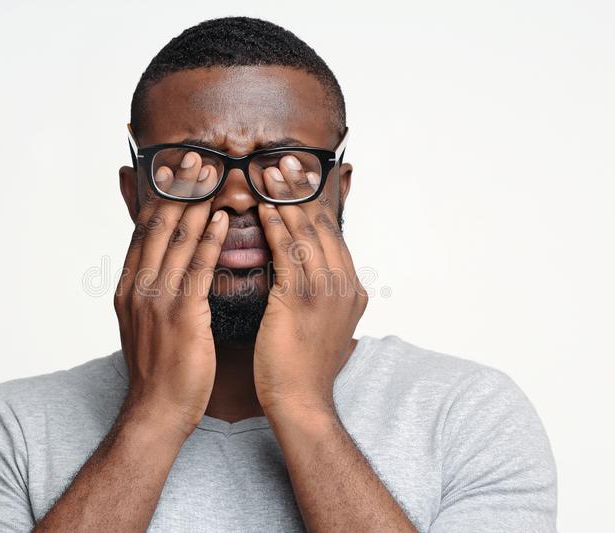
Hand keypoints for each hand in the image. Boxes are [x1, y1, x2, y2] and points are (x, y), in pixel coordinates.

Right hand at [114, 151, 227, 435]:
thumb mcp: (147, 322)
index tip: (175, 169)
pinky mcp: (180, 315)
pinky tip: (220, 219)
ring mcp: (156, 299)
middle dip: (176, 189)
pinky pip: (196, 269)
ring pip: (177, 241)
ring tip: (212, 175)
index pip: (143, 230)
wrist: (156, 410)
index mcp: (129, 285)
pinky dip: (208, 240)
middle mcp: (137, 286)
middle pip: (157, 225)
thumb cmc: (159, 369)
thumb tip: (168, 265)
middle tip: (195, 157)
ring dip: (196, 204)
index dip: (160, 196)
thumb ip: (154, 289)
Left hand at [254, 155, 367, 416]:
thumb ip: (314, 290)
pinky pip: (289, 253)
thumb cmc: (299, 364)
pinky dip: (276, 227)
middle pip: (322, 225)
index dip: (312, 202)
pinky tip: (263, 207)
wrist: (300, 401)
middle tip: (284, 161)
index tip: (297, 177)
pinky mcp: (303, 300)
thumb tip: (298, 268)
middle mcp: (345, 285)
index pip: (331, 234)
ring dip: (286, 199)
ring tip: (270, 172)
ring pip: (306, 233)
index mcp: (351, 289)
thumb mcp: (318, 322)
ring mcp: (327, 292)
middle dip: (301, 191)